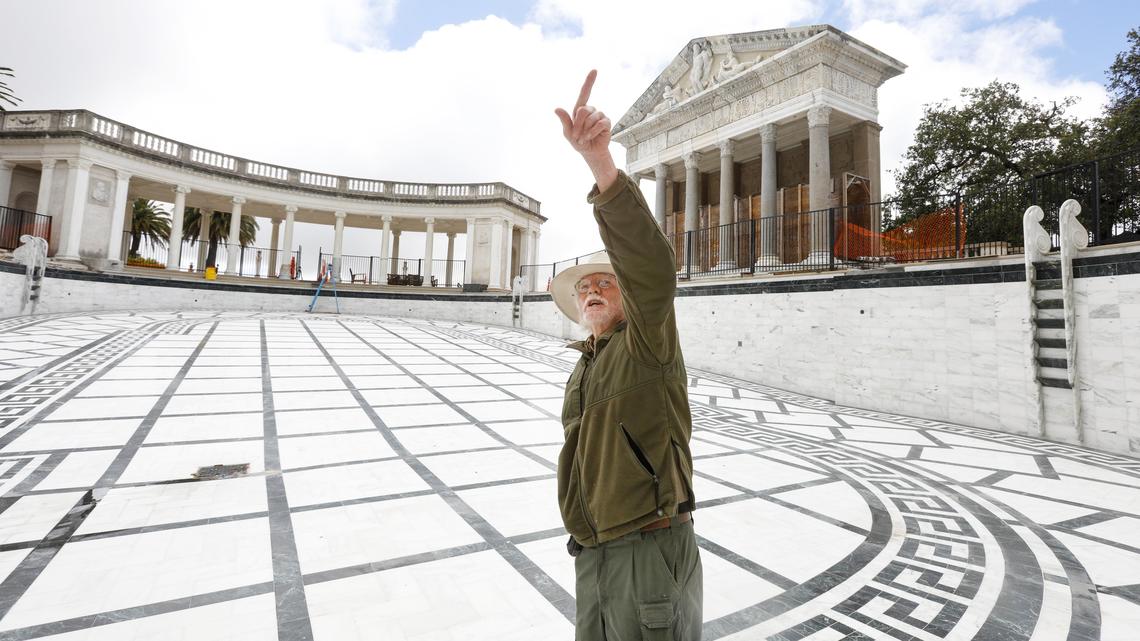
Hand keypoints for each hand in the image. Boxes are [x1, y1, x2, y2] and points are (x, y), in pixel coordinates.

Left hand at [555, 70, 617, 190]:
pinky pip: (599, 124)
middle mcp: (590, 110)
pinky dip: (592, 132)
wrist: (590, 152)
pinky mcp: (606, 122)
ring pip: (591, 118)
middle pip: (583, 110)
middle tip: (576, 136)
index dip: (589, 81)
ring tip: (584, 138)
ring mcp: (599, 115)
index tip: (594, 70)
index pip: (585, 93)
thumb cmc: (578, 141)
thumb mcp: (568, 133)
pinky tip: (591, 137)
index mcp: (580, 110)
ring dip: (585, 131)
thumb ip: (564, 121)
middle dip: (578, 125)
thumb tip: (556, 109)